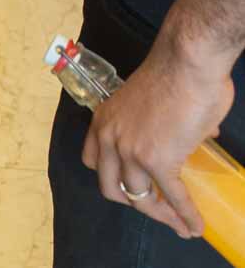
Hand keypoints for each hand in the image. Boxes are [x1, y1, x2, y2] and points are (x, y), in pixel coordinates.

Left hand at [82, 36, 233, 237]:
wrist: (186, 63)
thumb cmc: (176, 74)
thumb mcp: (149, 103)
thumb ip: (162, 123)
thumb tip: (197, 134)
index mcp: (103, 121)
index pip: (92, 160)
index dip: (110, 177)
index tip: (129, 185)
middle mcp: (109, 138)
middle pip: (111, 187)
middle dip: (133, 203)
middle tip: (156, 210)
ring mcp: (130, 151)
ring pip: (138, 198)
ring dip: (161, 215)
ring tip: (180, 225)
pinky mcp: (157, 160)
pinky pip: (171, 196)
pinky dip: (184, 214)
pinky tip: (195, 225)